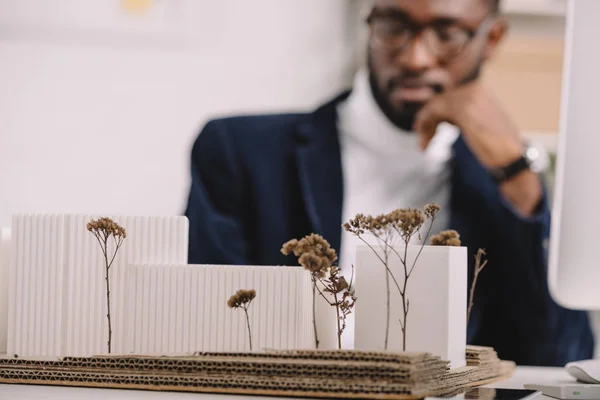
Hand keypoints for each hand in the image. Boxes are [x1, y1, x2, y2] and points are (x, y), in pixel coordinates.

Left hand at [413, 83, 541, 215]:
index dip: (434, 114)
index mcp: (480, 90)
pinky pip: (434, 112)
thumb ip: (463, 116)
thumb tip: (442, 117)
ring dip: (426, 127)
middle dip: (428, 121)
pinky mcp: (463, 109)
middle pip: (439, 101)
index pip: (448, 97)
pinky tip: (425, 144)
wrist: (511, 157)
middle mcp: (475, 88)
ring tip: (424, 145)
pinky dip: (426, 127)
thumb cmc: (497, 146)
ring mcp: (469, 97)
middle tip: (424, 141)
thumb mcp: (479, 123)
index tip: (427, 130)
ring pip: (435, 107)